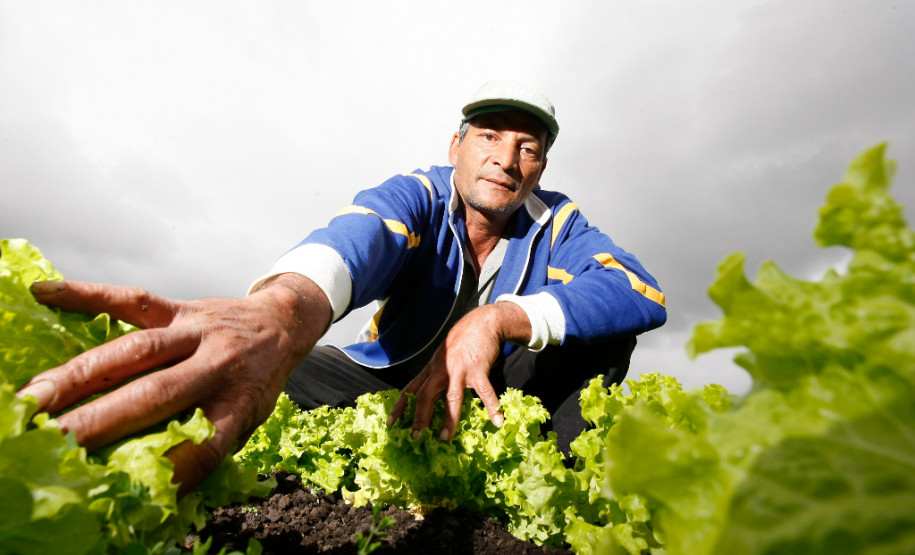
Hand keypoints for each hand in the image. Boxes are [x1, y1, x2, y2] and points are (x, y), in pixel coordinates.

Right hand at [16, 274, 329, 495]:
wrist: (283, 324)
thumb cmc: (255, 384)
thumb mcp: (248, 420)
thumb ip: (208, 445)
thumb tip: (154, 483)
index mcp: (239, 405)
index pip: (204, 445)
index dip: (169, 469)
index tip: (128, 489)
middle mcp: (218, 367)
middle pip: (155, 396)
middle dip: (101, 421)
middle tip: (53, 443)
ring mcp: (197, 333)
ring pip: (136, 350)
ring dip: (82, 374)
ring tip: (37, 396)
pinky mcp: (180, 308)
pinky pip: (133, 300)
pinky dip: (88, 295)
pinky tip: (46, 294)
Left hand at [387, 301, 530, 440]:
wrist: (481, 322)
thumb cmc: (462, 342)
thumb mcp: (443, 357)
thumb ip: (437, 375)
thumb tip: (432, 398)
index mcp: (431, 369)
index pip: (410, 390)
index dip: (399, 407)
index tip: (390, 424)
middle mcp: (441, 370)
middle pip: (426, 396)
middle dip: (420, 418)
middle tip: (417, 438)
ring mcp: (459, 370)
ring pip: (452, 397)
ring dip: (449, 419)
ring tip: (446, 437)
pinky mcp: (478, 369)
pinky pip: (485, 392)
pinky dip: (492, 407)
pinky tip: (497, 421)